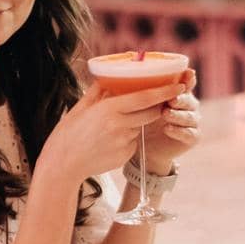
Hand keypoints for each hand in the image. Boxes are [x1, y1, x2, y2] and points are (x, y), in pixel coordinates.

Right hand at [39, 80, 174, 184]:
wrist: (63, 165)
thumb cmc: (68, 134)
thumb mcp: (80, 108)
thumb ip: (98, 92)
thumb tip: (108, 78)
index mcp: (109, 110)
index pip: (146, 98)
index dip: (165, 92)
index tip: (180, 85)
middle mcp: (120, 126)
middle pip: (152, 113)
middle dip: (158, 106)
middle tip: (157, 100)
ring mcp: (124, 143)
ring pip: (140, 127)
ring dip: (135, 123)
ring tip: (111, 128)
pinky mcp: (125, 156)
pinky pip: (133, 142)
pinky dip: (127, 138)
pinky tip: (108, 143)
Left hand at [141, 68, 199, 174]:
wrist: (146, 148)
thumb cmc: (141, 121)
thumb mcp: (135, 104)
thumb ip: (133, 91)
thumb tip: (106, 77)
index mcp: (178, 93)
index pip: (187, 82)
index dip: (188, 78)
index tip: (187, 74)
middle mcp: (188, 106)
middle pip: (190, 99)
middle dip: (181, 98)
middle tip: (170, 100)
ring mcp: (191, 122)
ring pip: (191, 116)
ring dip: (178, 114)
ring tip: (165, 113)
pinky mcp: (191, 138)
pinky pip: (190, 134)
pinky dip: (179, 131)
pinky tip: (167, 128)